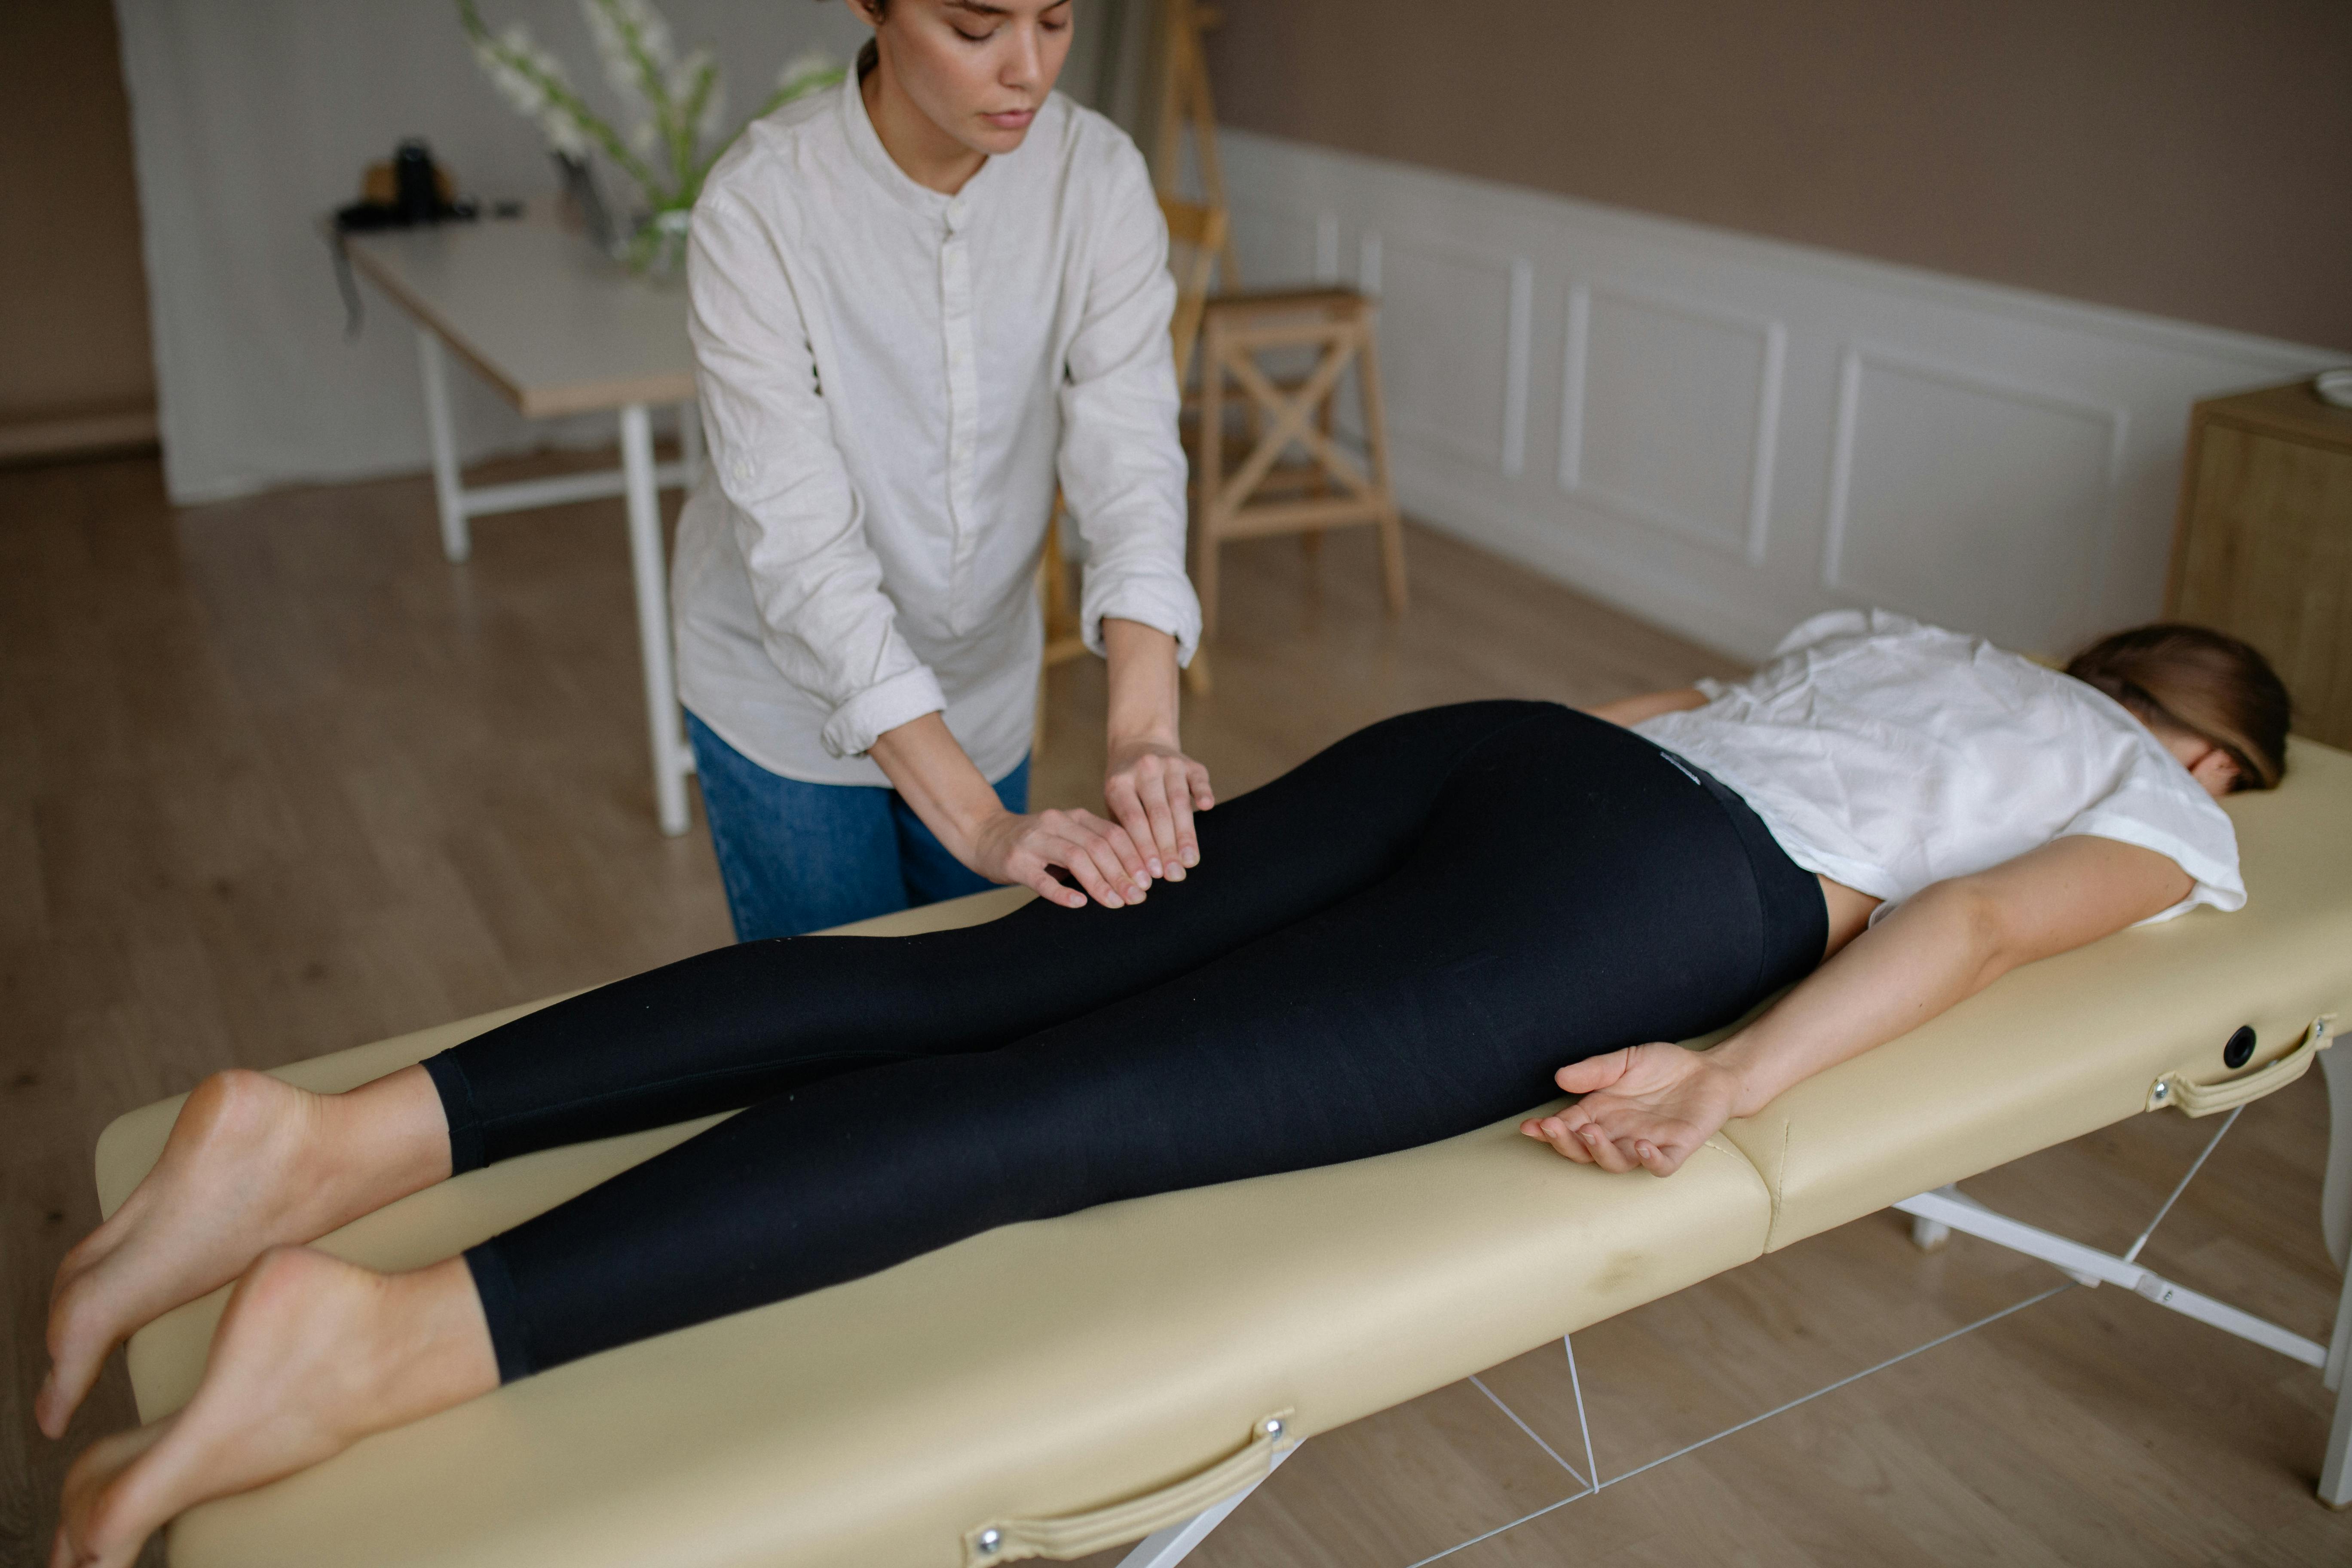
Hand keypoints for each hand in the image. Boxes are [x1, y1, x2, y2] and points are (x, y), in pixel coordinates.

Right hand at [969, 806, 1155, 911]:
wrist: (983, 835)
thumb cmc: (1033, 843)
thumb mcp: (1066, 836)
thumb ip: (1094, 846)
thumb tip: (1136, 873)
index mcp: (1073, 817)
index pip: (1113, 833)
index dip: (1135, 856)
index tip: (1151, 879)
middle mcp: (1055, 823)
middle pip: (1098, 845)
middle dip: (1123, 872)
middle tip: (1138, 896)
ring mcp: (1034, 842)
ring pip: (1075, 858)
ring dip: (1100, 883)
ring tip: (1116, 902)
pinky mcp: (1015, 861)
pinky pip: (1041, 878)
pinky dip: (1062, 891)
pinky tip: (1079, 903)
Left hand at [1103, 737, 1212, 881]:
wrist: (1139, 743)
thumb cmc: (1126, 787)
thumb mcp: (1114, 804)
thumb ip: (1125, 832)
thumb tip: (1136, 874)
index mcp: (1119, 783)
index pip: (1133, 820)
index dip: (1144, 848)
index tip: (1153, 875)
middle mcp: (1144, 770)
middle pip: (1158, 814)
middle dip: (1167, 848)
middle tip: (1174, 875)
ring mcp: (1168, 763)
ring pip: (1179, 801)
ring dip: (1185, 834)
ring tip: (1190, 861)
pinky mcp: (1190, 763)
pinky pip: (1198, 779)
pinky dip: (1203, 792)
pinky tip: (1206, 807)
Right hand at [1518, 1043, 1740, 1176]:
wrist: (1710, 1070)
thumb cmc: (1664, 1067)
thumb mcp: (1625, 1060)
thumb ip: (1596, 1069)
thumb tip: (1560, 1077)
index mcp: (1602, 1113)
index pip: (1569, 1127)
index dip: (1548, 1130)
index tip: (1529, 1126)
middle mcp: (1619, 1133)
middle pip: (1585, 1150)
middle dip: (1565, 1143)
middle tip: (1553, 1128)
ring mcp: (1647, 1142)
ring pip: (1617, 1162)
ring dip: (1600, 1152)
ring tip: (1591, 1132)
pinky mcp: (1677, 1147)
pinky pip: (1662, 1165)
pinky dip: (1652, 1161)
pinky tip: (1642, 1146)